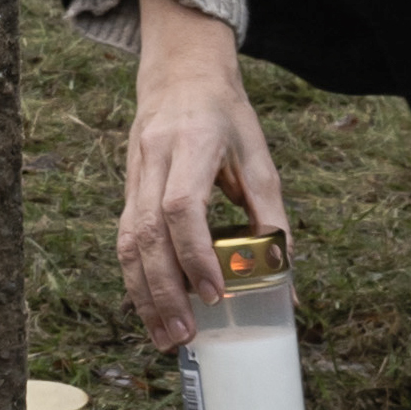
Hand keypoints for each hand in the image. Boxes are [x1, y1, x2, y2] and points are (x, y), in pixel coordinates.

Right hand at [114, 0, 289, 352]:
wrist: (180, 73)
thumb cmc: (226, 114)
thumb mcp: (259, 156)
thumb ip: (272, 216)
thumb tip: (286, 278)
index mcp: (191, 146)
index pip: (181, 208)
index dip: (195, 255)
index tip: (216, 294)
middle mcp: (154, 160)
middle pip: (146, 234)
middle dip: (164, 291)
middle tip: (186, 335)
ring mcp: (133, 174)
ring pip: (126, 241)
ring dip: (144, 295)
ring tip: (165, 336)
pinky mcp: (127, 188)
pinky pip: (124, 238)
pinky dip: (136, 278)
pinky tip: (151, 309)